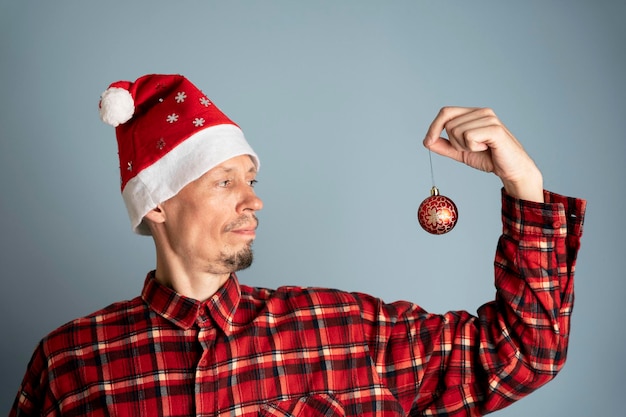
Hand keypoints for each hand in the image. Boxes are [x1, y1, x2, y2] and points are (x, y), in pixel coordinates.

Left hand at [423, 107, 543, 201]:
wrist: (511, 170)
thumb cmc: (489, 158)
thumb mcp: (461, 152)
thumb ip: (444, 146)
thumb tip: (427, 141)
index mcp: (474, 113)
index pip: (446, 112)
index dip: (433, 127)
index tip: (427, 142)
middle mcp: (482, 112)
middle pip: (449, 125)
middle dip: (454, 142)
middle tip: (472, 148)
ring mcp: (489, 118)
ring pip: (457, 131)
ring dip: (465, 147)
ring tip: (481, 148)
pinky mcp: (495, 129)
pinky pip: (469, 137)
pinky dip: (473, 148)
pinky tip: (486, 148)